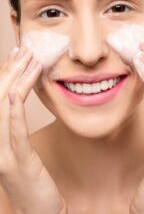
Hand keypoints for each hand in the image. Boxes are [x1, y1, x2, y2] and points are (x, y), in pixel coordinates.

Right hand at [0, 46, 66, 213]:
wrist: (36, 209)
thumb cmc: (31, 177)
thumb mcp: (21, 147)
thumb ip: (17, 124)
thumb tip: (19, 97)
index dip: (5, 72)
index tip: (16, 54)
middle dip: (10, 70)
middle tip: (23, 49)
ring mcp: (0, 151)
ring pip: (2, 108)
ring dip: (15, 81)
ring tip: (29, 60)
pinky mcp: (15, 161)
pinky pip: (12, 130)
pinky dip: (12, 109)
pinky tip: (15, 91)